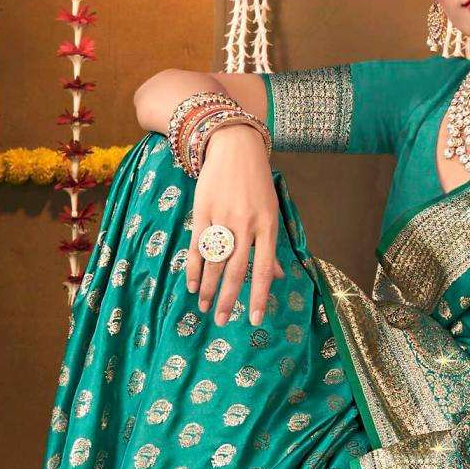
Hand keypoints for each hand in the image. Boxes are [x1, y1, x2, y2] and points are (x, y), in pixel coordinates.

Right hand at [187, 124, 286, 326]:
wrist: (234, 147)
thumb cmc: (256, 184)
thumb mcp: (270, 213)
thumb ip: (269, 248)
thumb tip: (276, 278)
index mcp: (267, 228)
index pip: (263, 271)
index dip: (259, 297)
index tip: (255, 320)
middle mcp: (246, 226)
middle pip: (235, 271)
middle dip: (228, 299)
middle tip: (222, 321)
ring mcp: (223, 218)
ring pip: (214, 262)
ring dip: (208, 288)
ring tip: (204, 307)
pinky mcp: (203, 211)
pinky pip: (197, 246)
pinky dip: (194, 268)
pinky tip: (193, 285)